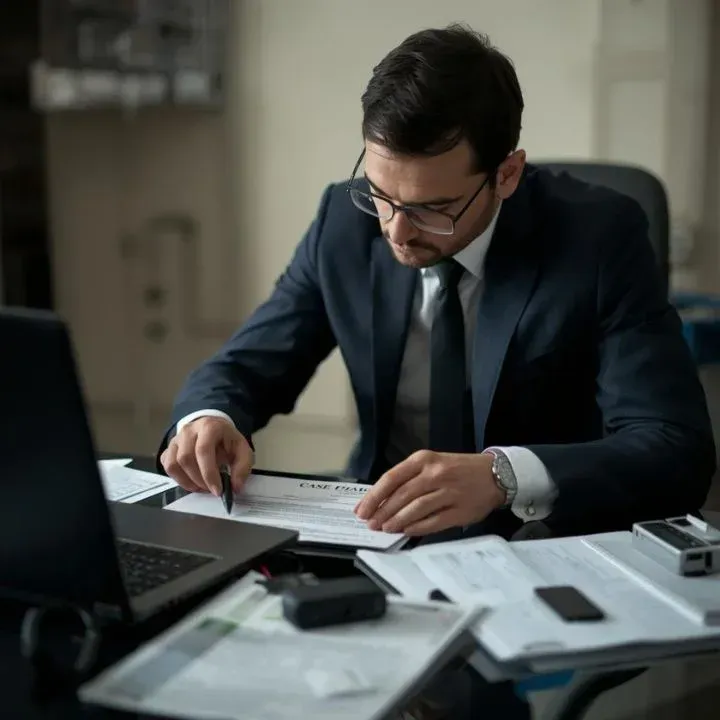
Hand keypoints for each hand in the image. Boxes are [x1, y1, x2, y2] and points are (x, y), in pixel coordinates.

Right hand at [160, 417, 253, 495]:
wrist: (215, 430)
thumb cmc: (228, 441)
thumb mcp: (243, 451)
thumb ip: (242, 468)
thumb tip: (235, 487)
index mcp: (209, 427)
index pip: (203, 450)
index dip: (209, 473)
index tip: (217, 490)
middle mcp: (189, 430)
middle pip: (185, 458)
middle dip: (199, 480)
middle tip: (210, 489)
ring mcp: (176, 439)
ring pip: (173, 464)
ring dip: (187, 482)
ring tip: (201, 487)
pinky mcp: (169, 448)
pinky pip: (167, 466)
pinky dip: (178, 479)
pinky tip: (191, 481)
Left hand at [354, 450, 505, 535]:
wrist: (494, 474)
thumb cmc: (458, 469)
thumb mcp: (432, 463)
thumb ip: (409, 478)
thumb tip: (382, 500)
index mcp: (424, 459)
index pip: (391, 478)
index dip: (374, 496)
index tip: (362, 509)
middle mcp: (435, 473)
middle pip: (401, 495)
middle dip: (382, 512)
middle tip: (370, 523)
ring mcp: (448, 492)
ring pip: (415, 509)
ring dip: (396, 521)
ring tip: (385, 528)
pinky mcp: (460, 510)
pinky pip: (433, 521)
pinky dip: (416, 528)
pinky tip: (406, 531)